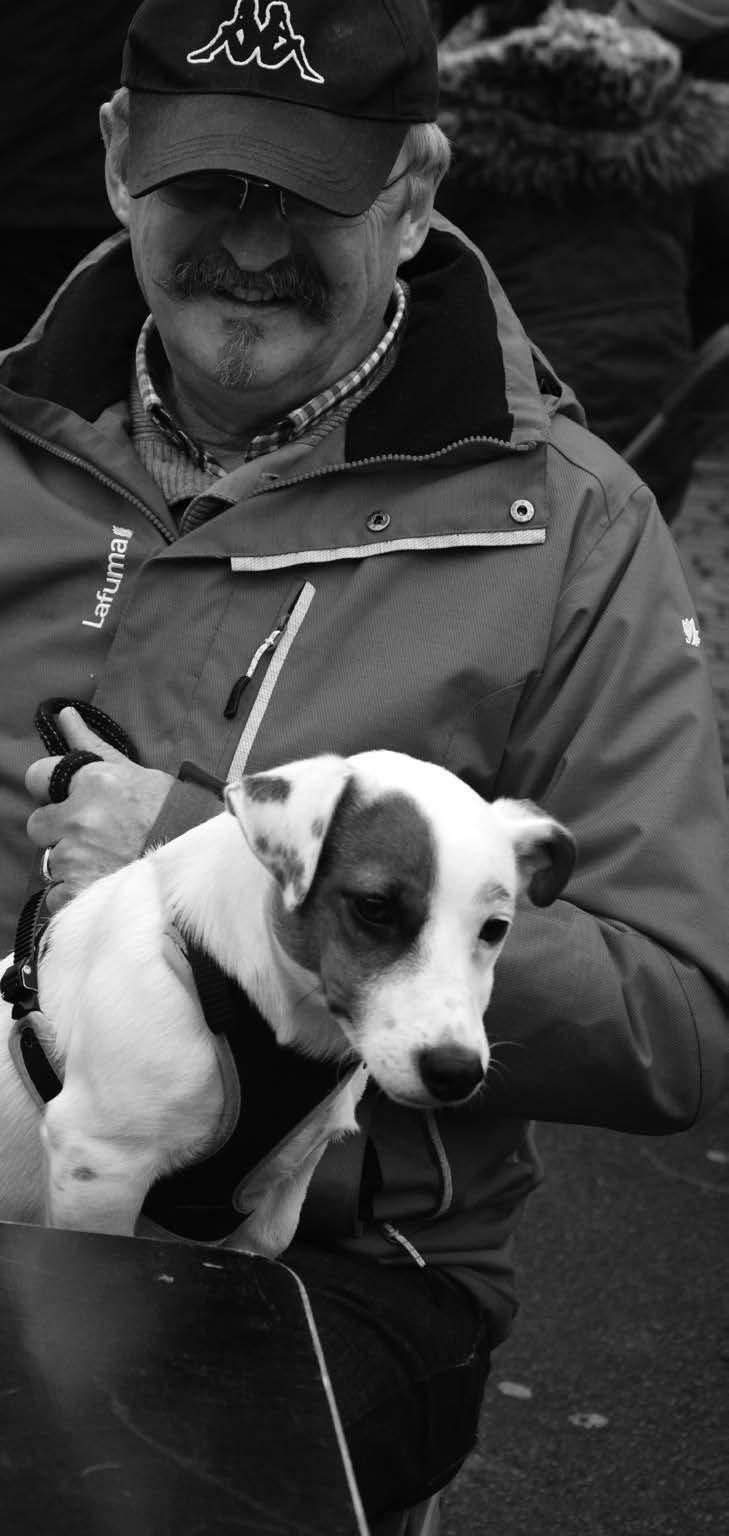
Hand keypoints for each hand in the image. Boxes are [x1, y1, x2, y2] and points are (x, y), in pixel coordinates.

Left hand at [25, 707, 174, 912]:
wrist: (200, 863)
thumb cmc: (172, 815)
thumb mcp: (134, 773)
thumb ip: (92, 746)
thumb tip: (64, 715)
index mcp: (93, 782)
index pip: (36, 776)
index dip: (50, 791)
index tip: (66, 800)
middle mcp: (80, 817)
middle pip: (38, 825)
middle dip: (59, 831)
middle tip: (94, 837)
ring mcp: (77, 857)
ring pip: (50, 862)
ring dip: (71, 864)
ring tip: (107, 862)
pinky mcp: (79, 891)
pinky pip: (56, 895)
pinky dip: (75, 894)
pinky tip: (103, 882)